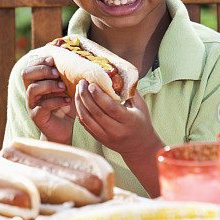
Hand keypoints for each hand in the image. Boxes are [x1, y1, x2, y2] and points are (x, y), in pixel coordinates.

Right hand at [22, 57, 75, 143]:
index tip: (53, 60)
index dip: (39, 61)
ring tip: (63, 87)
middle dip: (42, 70)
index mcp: (36, 83)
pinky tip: (67, 100)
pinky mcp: (37, 116)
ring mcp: (32, 104)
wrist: (63, 130)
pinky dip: (56, 101)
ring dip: (49, 85)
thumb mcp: (67, 88)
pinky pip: (43, 106)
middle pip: (26, 74)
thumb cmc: (65, 106)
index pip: (30, 66)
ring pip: (32, 89)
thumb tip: (77, 60)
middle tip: (57, 73)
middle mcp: (30, 92)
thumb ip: (66, 76)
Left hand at [75, 81, 163, 195]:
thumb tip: (117, 73)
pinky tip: (79, 101)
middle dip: (85, 96)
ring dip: (80, 103)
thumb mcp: (140, 105)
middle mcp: (117, 131)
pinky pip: (85, 125)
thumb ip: (129, 91)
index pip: (111, 108)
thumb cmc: (141, 121)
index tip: (91, 84)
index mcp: (129, 121)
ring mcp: (107, 137)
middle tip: (81, 83)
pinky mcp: (99, 140)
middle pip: (96, 113)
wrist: (140, 146)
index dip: (99, 96)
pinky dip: (80, 112)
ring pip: (87, 119)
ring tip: (78, 90)